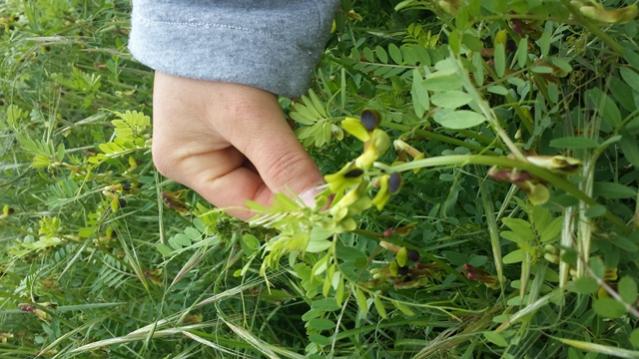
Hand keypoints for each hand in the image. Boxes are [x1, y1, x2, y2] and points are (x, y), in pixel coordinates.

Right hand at [151, 72, 321, 219]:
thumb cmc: (216, 64)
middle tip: (327, 179)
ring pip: (264, 168)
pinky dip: (284, 145)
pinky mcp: (234, 124)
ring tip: (310, 151)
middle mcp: (197, 160)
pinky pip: (265, 147)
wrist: (210, 10)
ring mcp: (215, 141)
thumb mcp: (249, 117)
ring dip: (289, 162)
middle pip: (254, 188)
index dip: (283, 208)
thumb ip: (283, 163)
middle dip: (288, 179)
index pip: (242, 204)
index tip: (325, 205)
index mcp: (185, 165)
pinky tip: (297, 134)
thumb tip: (318, 209)